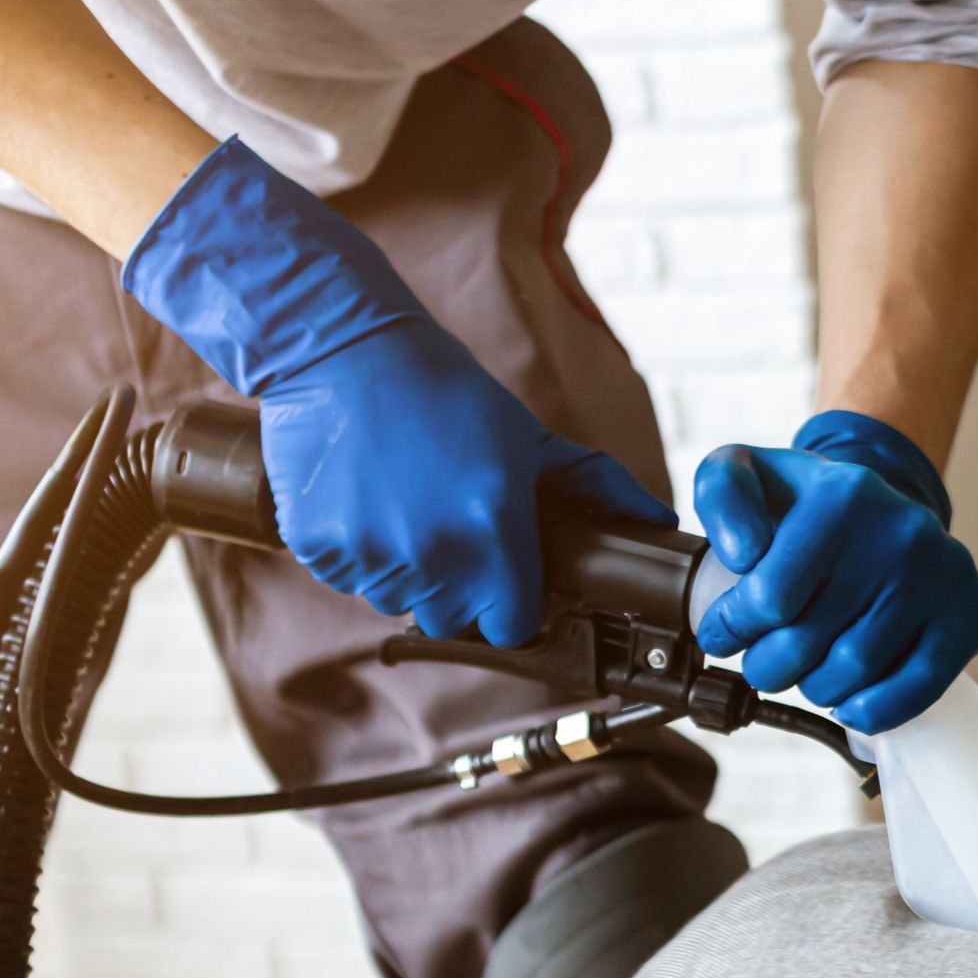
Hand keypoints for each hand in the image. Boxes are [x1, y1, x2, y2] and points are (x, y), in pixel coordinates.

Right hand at [124, 138, 674, 645]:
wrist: (345, 352)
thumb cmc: (445, 392)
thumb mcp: (528, 437)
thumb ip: (595, 486)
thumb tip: (658, 521)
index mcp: (493, 528)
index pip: (511, 625)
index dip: (511, 607)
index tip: (504, 583)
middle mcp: (435, 552)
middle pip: (452, 619)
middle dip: (456, 588)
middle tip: (448, 528)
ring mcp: (372, 554)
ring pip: (396, 599)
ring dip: (404, 567)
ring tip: (401, 502)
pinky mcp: (319, 547)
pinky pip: (347, 577)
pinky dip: (354, 550)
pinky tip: (364, 497)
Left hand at [692, 411, 977, 733]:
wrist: (877, 510)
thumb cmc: (802, 506)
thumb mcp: (745, 473)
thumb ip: (721, 494)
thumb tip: (745, 554)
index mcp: (844, 494)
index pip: (769, 598)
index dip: (731, 629)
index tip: (723, 633)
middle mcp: (902, 530)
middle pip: (807, 643)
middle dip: (767, 665)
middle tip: (762, 661)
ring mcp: (944, 572)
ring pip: (853, 672)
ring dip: (814, 687)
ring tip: (805, 669)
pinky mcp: (971, 612)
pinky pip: (916, 689)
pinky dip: (872, 709)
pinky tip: (849, 700)